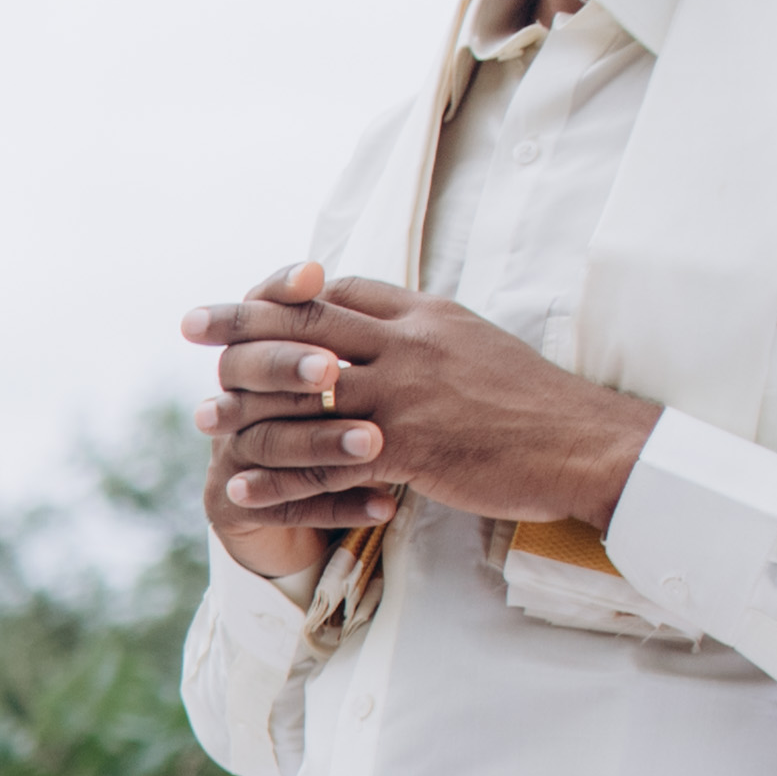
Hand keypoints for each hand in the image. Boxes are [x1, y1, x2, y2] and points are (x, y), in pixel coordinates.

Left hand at [185, 262, 659, 574]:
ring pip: (306, 391)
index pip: (342, 291)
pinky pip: (325, 461)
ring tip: (203, 419)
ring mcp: (406, 395)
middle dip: (242, 323)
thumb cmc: (532, 403)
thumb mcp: (476, 345)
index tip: (245, 299)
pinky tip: (241, 484)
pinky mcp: (410, 448)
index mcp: (426, 316)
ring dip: (247, 405)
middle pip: (307, 323)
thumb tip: (383, 325)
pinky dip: (279, 476)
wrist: (585, 445)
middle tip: (191, 324)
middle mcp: (410, 345)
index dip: (287, 294)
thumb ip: (424, 333)